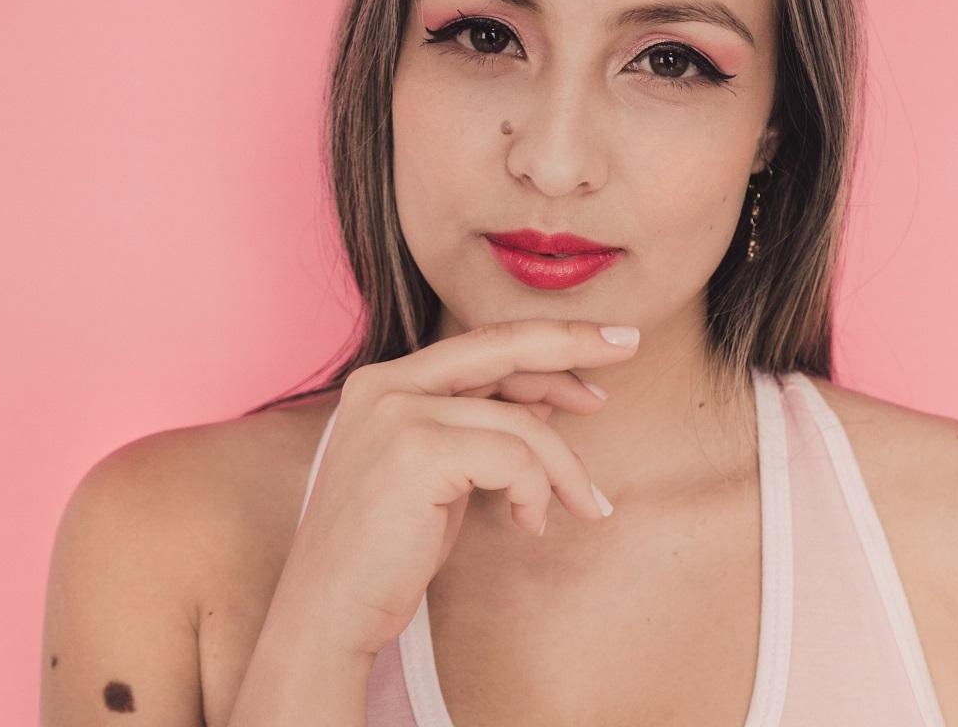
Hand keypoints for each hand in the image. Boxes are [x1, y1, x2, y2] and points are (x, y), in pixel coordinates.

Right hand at [283, 318, 640, 658]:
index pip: (483, 345)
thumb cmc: (386, 552)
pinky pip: (515, 458)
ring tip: (585, 506)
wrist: (328, 615)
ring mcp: (397, 413)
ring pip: (520, 420)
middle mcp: (386, 384)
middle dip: (572, 344)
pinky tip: (531, 525)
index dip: (547, 342)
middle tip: (629, 348)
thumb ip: (478, 427)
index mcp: (385, 381)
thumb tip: (548, 399)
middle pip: (502, 346)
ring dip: (566, 467)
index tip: (603, 348)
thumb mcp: (439, 473)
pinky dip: (537, 492)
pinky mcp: (415, 452)